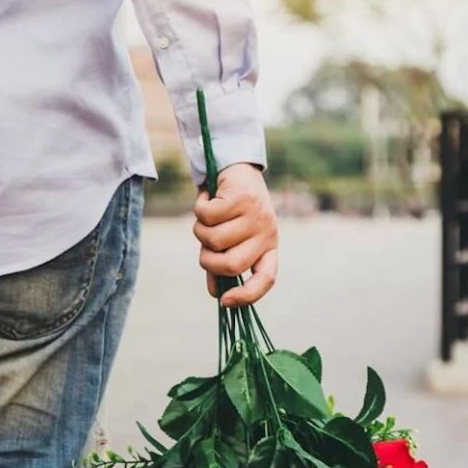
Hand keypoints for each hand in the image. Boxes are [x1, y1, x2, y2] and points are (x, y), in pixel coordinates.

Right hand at [193, 163, 278, 306]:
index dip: (247, 296)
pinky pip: (207, 217)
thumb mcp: (232, 238)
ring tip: (206, 216)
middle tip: (203, 245)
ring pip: (213, 240)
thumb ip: (224, 263)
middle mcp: (267, 233)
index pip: (266, 279)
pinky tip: (206, 198)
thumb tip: (216, 294)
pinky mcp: (241, 198)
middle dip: (208, 260)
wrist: (236, 166)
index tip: (225, 301)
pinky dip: (199, 208)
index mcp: (268, 247)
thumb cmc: (232, 210)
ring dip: (200, 230)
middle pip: (232, 265)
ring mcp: (255, 216)